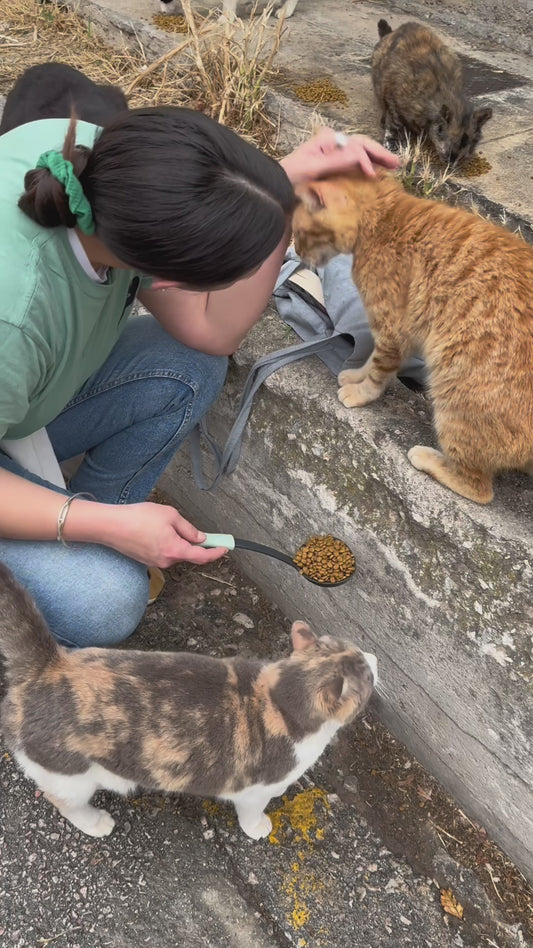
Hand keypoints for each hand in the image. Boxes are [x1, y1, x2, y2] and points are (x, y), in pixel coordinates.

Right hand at [99, 501, 227, 568]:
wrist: (110, 526)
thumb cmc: (138, 518)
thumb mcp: (170, 516)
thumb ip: (188, 529)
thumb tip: (200, 538)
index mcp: (175, 550)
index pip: (202, 557)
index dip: (216, 553)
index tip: (224, 548)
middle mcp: (166, 561)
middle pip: (187, 554)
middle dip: (193, 542)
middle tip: (193, 529)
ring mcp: (155, 562)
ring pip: (174, 552)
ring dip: (176, 540)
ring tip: (161, 522)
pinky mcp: (146, 559)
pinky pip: (162, 551)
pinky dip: (165, 542)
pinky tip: (153, 529)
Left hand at [279, 127, 400, 185]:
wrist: (277, 190)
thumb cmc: (291, 177)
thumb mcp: (314, 168)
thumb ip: (338, 161)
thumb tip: (361, 154)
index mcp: (329, 140)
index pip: (357, 145)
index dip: (369, 157)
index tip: (373, 174)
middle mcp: (334, 145)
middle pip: (362, 147)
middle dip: (379, 155)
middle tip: (397, 164)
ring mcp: (334, 156)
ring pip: (360, 155)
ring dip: (376, 161)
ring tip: (392, 167)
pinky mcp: (333, 169)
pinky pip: (353, 166)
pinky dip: (366, 169)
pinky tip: (376, 174)